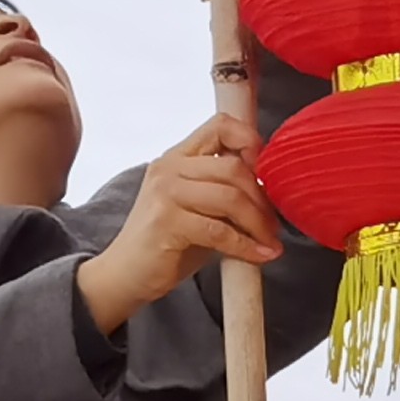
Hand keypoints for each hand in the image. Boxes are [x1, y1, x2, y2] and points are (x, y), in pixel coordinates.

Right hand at [76, 116, 282, 335]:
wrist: (125, 275)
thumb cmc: (166, 242)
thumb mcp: (197, 207)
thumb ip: (225, 191)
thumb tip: (270, 191)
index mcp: (177, 157)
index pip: (220, 126)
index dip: (251, 142)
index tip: (267, 174)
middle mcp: (169, 168)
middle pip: (233, 167)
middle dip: (262, 199)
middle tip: (274, 225)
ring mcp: (165, 193)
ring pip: (230, 197)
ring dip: (258, 224)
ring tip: (269, 242)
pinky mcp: (166, 223)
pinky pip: (220, 231)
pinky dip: (246, 246)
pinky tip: (259, 255)